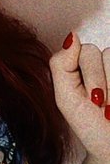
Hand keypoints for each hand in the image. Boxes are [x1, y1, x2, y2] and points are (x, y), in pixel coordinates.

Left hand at [49, 32, 109, 162]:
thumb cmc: (91, 126)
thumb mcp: (66, 99)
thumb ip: (61, 65)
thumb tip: (72, 37)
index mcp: (81, 66)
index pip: (82, 49)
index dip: (87, 73)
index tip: (90, 97)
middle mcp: (102, 63)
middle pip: (96, 52)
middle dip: (97, 81)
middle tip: (100, 104)